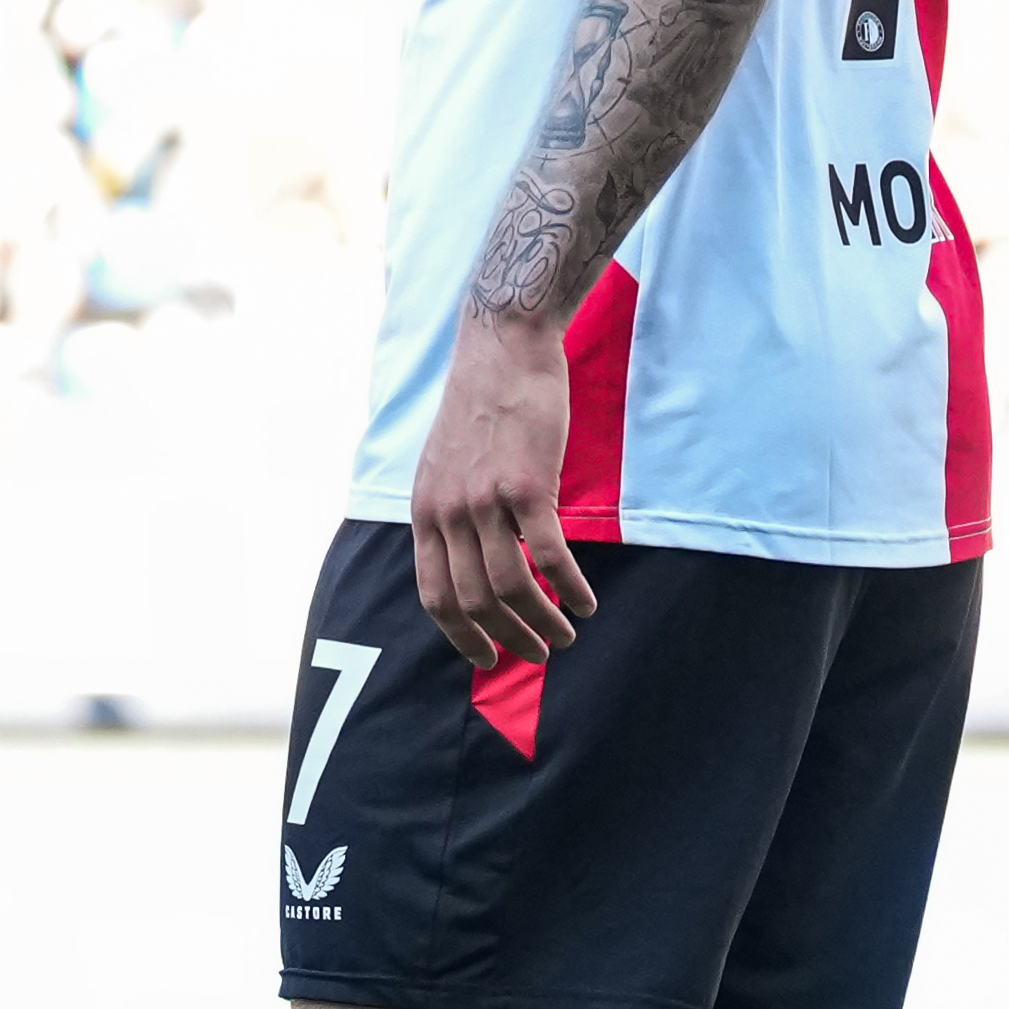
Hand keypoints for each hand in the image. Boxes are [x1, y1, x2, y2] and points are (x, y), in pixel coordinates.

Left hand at [405, 309, 595, 669]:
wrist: (502, 350)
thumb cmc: (481, 408)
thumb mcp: (444, 466)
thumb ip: (451, 513)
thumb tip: (471, 559)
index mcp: (424, 512)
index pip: (434, 594)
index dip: (460, 634)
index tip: (485, 658)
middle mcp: (448, 512)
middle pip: (475, 600)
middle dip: (509, 637)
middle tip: (539, 653)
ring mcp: (485, 500)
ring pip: (511, 586)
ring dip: (542, 621)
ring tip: (566, 635)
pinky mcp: (526, 485)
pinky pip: (548, 556)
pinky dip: (568, 588)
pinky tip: (584, 602)